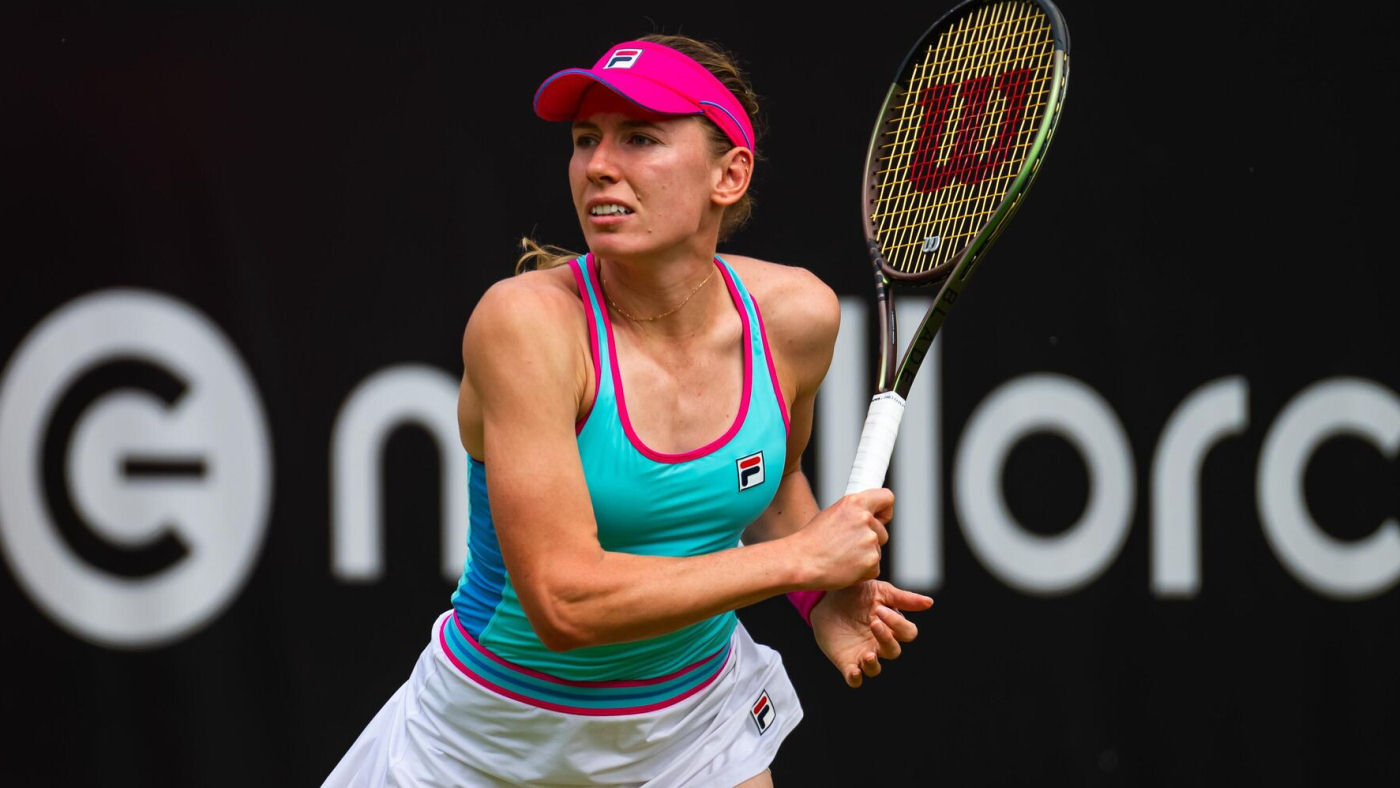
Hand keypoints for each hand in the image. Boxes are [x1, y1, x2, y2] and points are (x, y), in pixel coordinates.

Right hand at [789, 489, 893, 589]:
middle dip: (870, 540)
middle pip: (882, 532)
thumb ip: (854, 513)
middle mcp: (865, 518)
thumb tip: (869, 516)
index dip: (884, 511)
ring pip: (877, 551)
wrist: (800, 561)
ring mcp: (869, 540)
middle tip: (846, 546)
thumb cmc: (811, 541)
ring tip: (841, 557)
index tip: (879, 519)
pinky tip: (844, 567)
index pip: (887, 498)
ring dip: (865, 556)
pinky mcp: (871, 561)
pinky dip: (862, 571)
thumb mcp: (832, 514)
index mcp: (855, 502)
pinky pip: (874, 568)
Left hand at [810, 580, 933, 687]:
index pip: (907, 633)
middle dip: (886, 639)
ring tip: (868, 655)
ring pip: (875, 669)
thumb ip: (903, 598)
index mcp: (892, 627)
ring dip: (873, 664)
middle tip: (873, 622)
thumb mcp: (879, 591)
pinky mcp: (846, 662)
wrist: (825, 598)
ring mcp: (864, 654)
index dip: (898, 624)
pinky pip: (855, 679)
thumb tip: (930, 603)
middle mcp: (880, 644)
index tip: (879, 609)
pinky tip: (854, 671)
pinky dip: (856, 678)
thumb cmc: (857, 593)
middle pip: (894, 651)